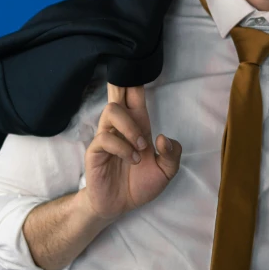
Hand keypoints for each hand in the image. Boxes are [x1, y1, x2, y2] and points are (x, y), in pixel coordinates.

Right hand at [84, 82, 181, 220]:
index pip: (134, 95)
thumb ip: (172, 154)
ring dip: (130, 126)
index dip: (135, 80)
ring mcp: (107, 137)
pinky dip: (123, 148)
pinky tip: (132, 160)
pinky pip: (105, 139)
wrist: (119, 206)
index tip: (139, 63)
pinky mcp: (95, 152)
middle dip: (122, 82)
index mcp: (138, 125)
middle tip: (127, 79)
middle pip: (117, 93)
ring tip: (140, 147)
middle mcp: (121, 127)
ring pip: (112, 110)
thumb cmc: (140, 184)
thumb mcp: (166, 171)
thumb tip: (163, 137)